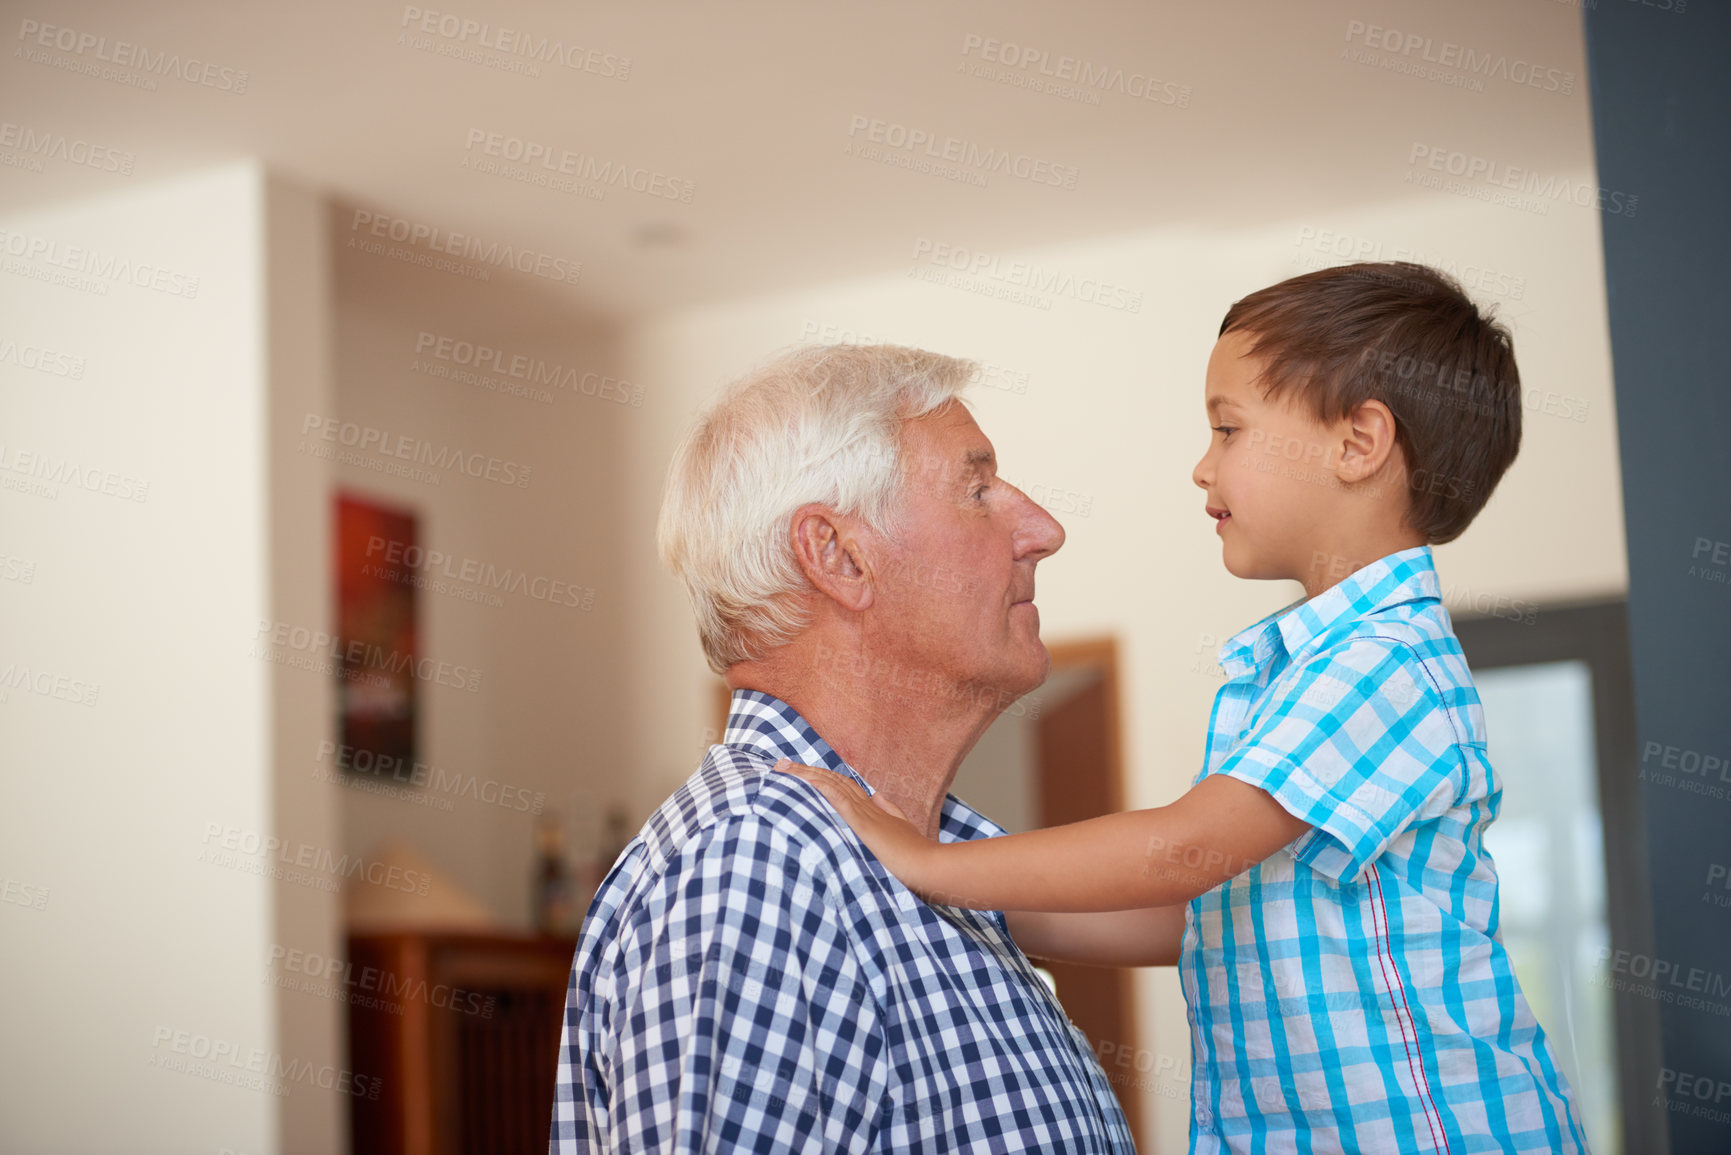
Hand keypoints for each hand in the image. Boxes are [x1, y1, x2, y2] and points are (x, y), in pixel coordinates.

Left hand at [771, 759, 939, 894]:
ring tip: (782, 768)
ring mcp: (866, 812)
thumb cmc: (917, 857)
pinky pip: (838, 797)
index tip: (800, 773)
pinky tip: (804, 779)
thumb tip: (876, 796)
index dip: (820, 778)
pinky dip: (819, 786)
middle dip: (806, 772)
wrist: (929, 868)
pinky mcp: (864, 823)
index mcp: (874, 810)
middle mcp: (868, 805)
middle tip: (781, 764)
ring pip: (831, 784)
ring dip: (806, 774)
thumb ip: (888, 813)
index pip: (841, 786)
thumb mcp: (901, 831)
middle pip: (832, 780)